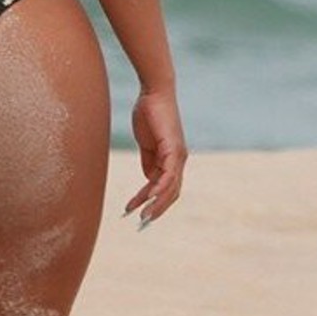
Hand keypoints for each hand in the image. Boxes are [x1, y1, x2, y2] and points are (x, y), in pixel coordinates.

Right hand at [125, 89, 186, 226]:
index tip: (137, 212)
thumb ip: (149, 162)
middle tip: (142, 222)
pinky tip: (149, 197)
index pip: (165, 187)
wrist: (154, 93)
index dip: (153, 201)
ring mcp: (178, 155)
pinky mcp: (173, 149)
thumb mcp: (147, 143)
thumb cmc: (149, 114)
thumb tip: (149, 180)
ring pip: (171, 187)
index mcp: (172, 159)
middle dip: (156, 209)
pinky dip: (160, 187)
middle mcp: (179, 160)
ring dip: (157, 203)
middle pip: (172, 193)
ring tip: (143, 216)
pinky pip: (169, 174)